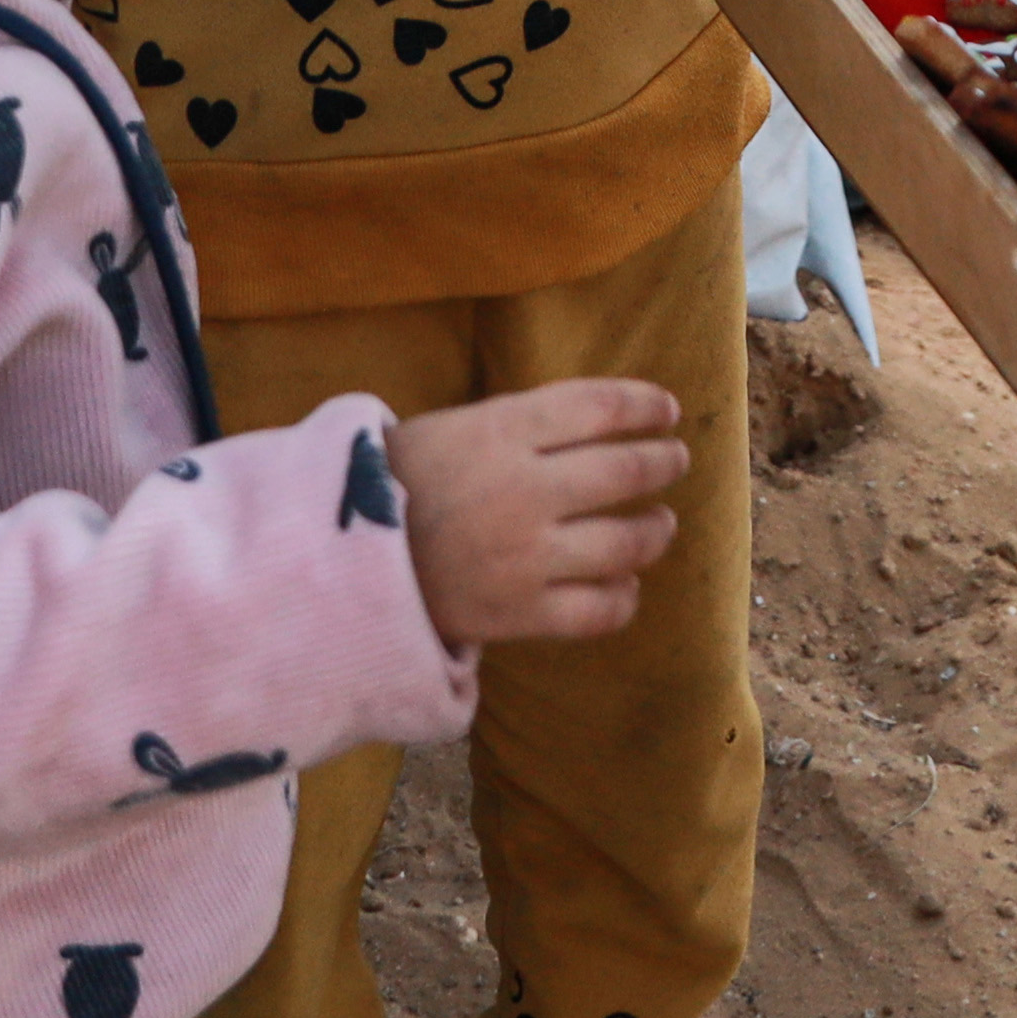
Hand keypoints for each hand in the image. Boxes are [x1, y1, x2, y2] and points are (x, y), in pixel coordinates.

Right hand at [385, 377, 690, 646]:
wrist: (342, 564)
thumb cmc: (396, 484)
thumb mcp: (453, 427)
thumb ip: (523, 423)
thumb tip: (601, 415)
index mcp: (502, 430)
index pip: (601, 405)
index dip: (646, 404)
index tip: (667, 408)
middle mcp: (524, 489)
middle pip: (625, 469)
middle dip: (663, 461)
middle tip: (674, 460)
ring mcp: (526, 555)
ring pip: (626, 541)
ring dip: (656, 529)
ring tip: (660, 523)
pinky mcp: (520, 613)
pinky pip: (599, 610)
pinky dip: (624, 597)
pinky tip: (626, 585)